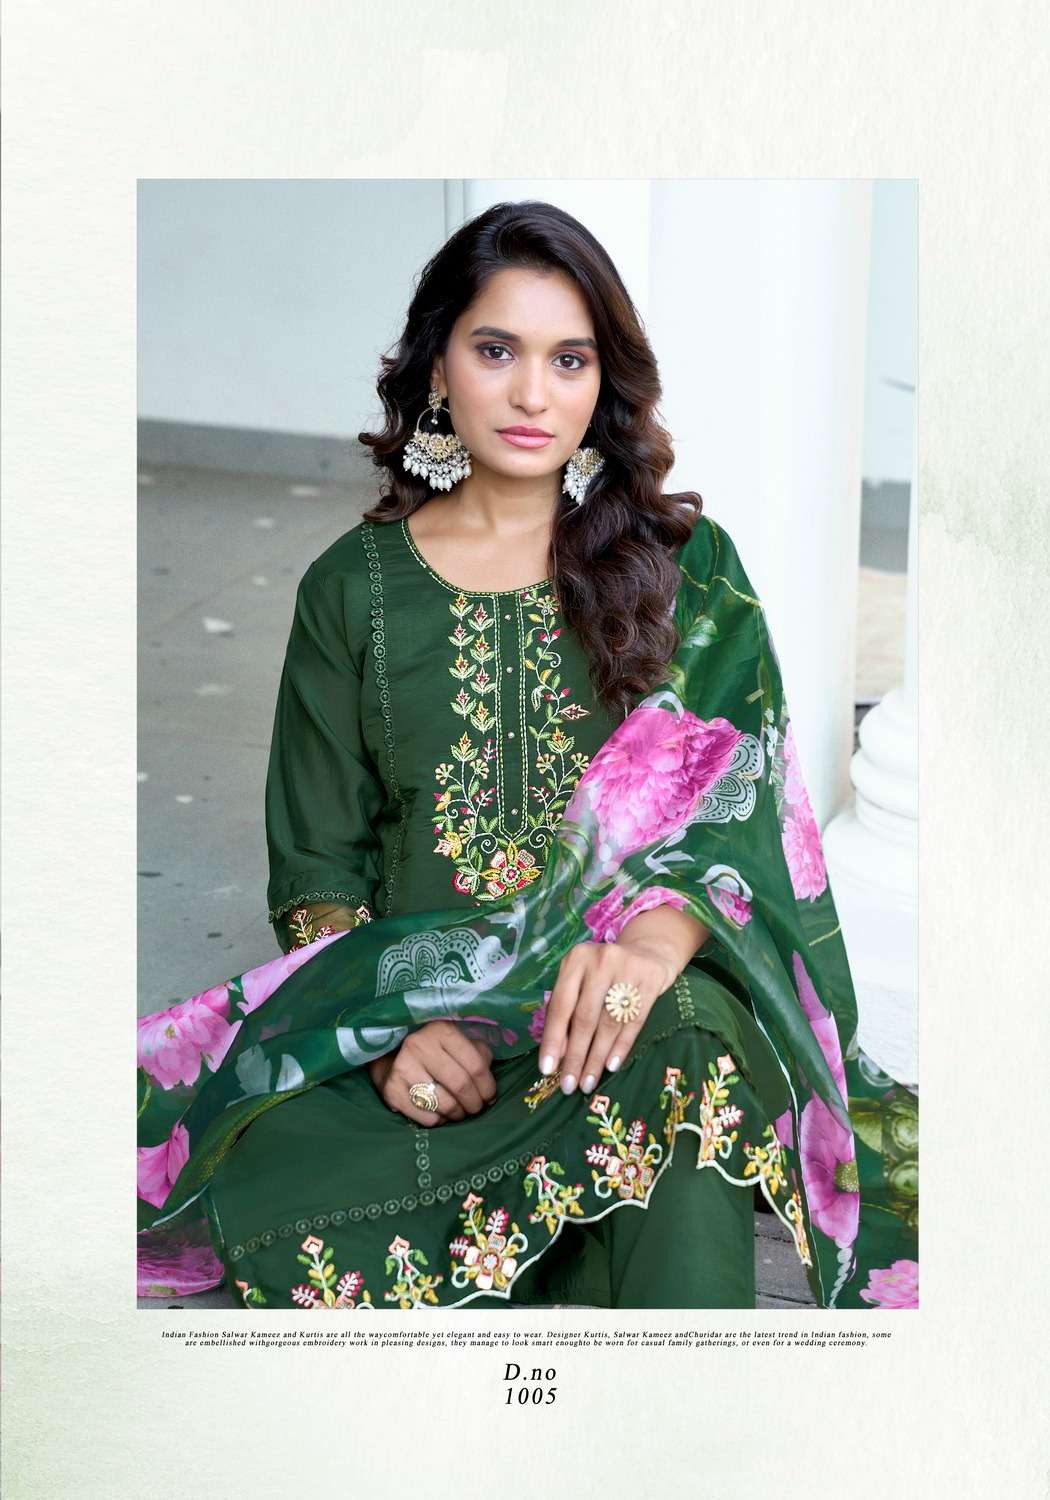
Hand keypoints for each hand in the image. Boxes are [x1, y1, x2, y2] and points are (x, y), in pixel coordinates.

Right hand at [366, 1020, 496, 1126]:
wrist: (390, 1059)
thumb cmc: (433, 1051)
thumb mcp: (456, 1043)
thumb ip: (477, 1054)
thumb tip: (489, 1083)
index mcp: (441, 1030)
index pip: (475, 1065)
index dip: (488, 1086)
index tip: (490, 1096)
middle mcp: (419, 1046)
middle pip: (461, 1085)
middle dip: (475, 1103)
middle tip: (477, 1107)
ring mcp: (403, 1068)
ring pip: (445, 1104)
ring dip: (458, 1114)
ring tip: (460, 1111)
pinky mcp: (392, 1091)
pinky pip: (428, 1118)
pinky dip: (440, 1120)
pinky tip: (440, 1112)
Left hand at [538, 936, 677, 1096]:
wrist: (648, 951)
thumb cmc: (605, 972)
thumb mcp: (582, 980)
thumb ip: (568, 1010)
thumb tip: (559, 1053)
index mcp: (575, 960)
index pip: (561, 1005)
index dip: (553, 1039)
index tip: (547, 1069)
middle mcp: (599, 961)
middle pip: (584, 1018)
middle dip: (575, 1056)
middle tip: (569, 1085)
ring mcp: (627, 970)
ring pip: (608, 1024)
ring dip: (596, 1058)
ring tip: (588, 1082)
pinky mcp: (650, 981)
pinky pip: (633, 1022)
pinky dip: (620, 1047)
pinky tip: (611, 1067)